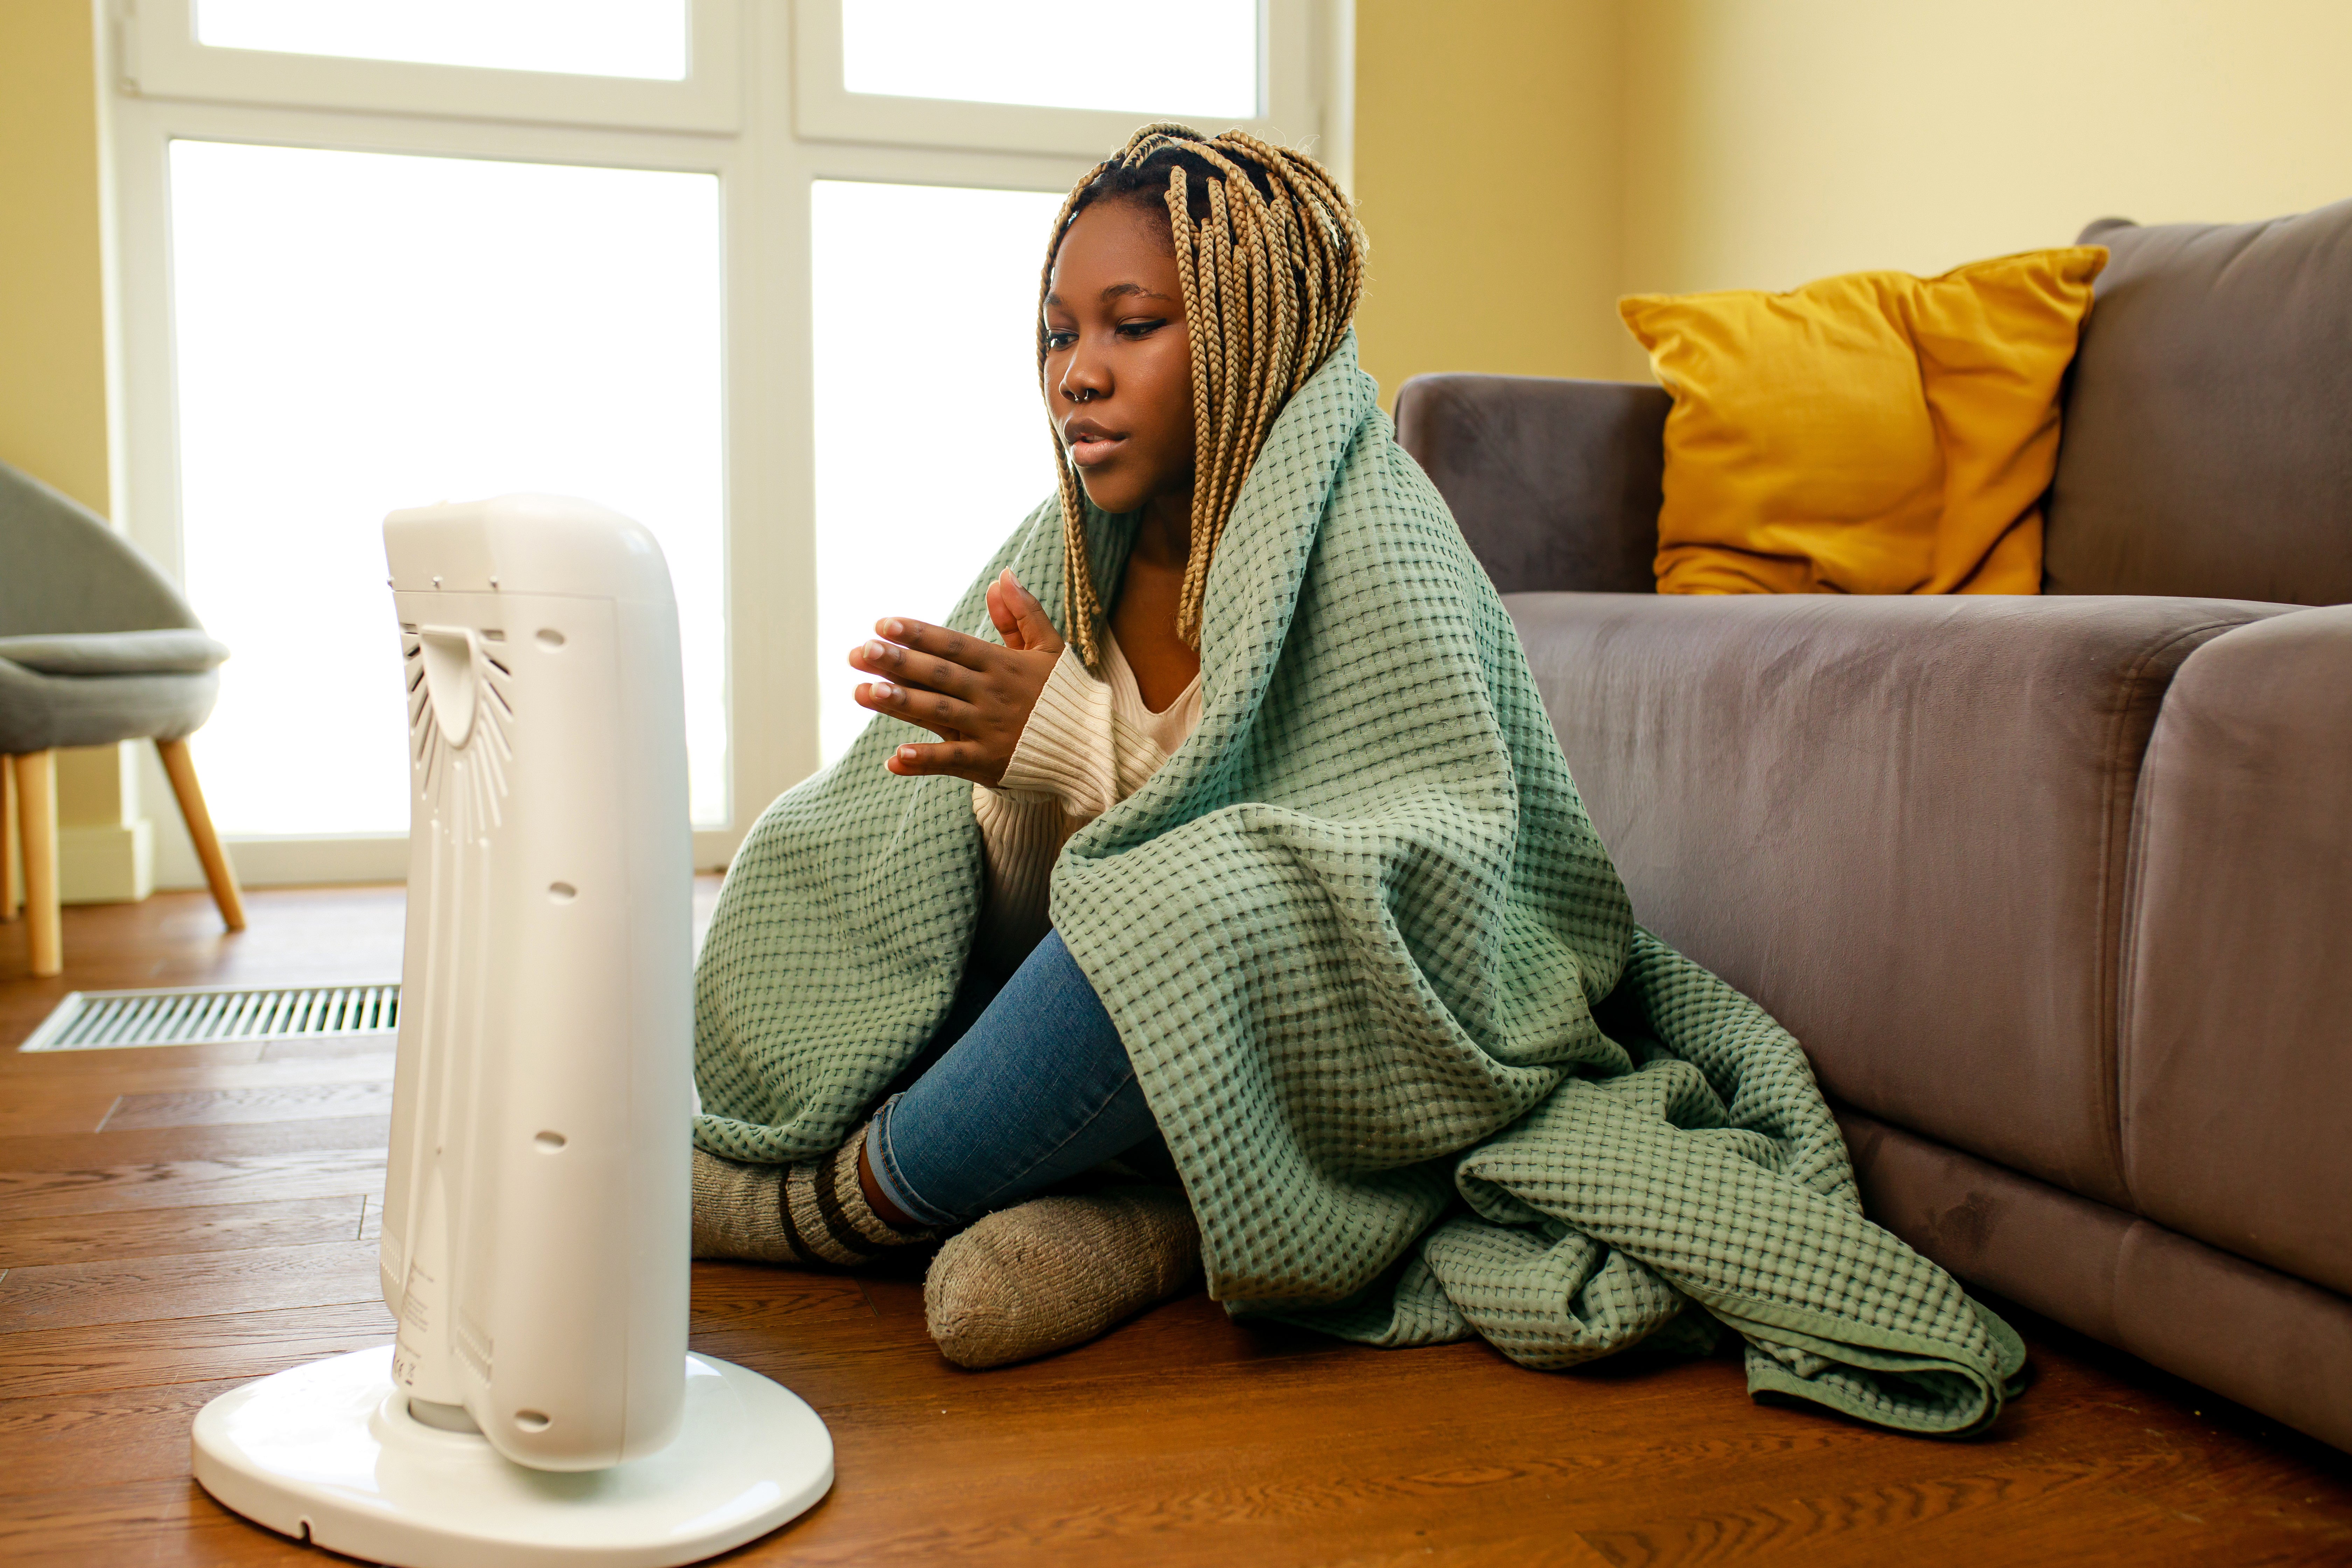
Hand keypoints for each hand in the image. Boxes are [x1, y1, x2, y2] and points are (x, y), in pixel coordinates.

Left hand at [852, 570, 1066, 784]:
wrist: (1090, 745)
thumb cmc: (1062, 693)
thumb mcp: (1048, 648)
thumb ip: (1022, 613)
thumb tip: (1002, 578)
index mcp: (1003, 664)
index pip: (954, 645)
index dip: (919, 634)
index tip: (883, 624)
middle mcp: (992, 694)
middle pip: (939, 675)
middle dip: (899, 663)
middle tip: (861, 652)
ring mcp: (989, 729)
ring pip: (939, 713)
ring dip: (901, 704)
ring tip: (863, 692)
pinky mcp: (989, 762)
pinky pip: (952, 761)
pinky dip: (924, 761)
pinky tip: (894, 758)